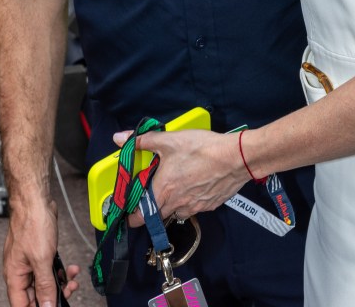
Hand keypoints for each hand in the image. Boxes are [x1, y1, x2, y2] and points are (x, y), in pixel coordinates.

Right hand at [3, 200, 80, 305]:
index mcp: (14, 276)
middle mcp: (19, 271)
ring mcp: (29, 262)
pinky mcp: (38, 253)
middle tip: (68, 291)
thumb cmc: (32, 223)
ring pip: (44, 282)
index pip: (22, 305)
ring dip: (60, 283)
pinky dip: (59, 271)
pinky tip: (69, 269)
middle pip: (35, 296)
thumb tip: (46, 306)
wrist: (35, 200)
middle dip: (53, 296)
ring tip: (72, 279)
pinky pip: (48, 269)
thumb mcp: (41, 259)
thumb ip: (44, 285)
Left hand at [123, 129, 245, 224]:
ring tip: (173, 187)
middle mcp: (176, 204)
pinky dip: (188, 200)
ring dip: (170, 204)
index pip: (140, 217)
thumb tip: (119, 138)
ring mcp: (194, 207)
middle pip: (157, 216)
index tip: (129, 210)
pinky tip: (193, 185)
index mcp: (162, 191)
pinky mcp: (209, 206)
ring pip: (175, 212)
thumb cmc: (201, 149)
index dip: (132, 216)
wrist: (236, 158)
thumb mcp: (169, 140)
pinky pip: (192, 207)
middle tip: (151, 192)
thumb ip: (143, 140)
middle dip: (151, 208)